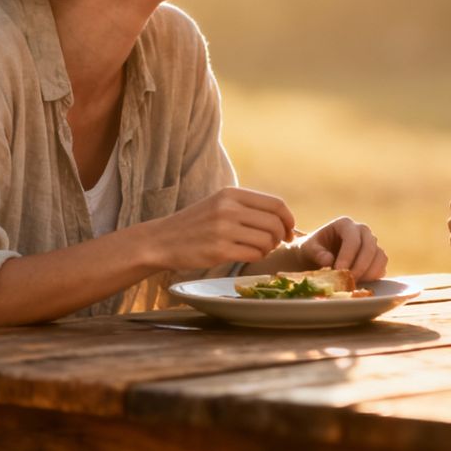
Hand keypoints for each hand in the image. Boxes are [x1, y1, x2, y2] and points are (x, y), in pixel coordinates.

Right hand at [146, 186, 294, 269]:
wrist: (161, 240)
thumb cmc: (196, 224)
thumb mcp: (219, 203)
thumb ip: (247, 207)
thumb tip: (283, 218)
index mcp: (231, 194)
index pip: (276, 204)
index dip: (289, 219)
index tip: (289, 230)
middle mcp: (229, 208)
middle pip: (274, 223)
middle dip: (281, 236)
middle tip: (277, 243)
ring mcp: (223, 229)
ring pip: (266, 240)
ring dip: (269, 248)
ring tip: (260, 249)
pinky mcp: (219, 250)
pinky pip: (254, 254)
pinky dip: (257, 257)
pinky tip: (249, 255)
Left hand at [295, 217, 388, 280]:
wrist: (316, 257)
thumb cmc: (311, 250)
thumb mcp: (307, 249)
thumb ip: (317, 253)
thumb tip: (328, 261)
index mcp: (345, 224)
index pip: (352, 239)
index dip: (348, 256)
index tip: (339, 271)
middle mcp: (362, 231)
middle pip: (370, 247)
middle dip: (360, 266)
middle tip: (348, 281)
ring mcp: (371, 244)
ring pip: (380, 256)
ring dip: (369, 272)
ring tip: (353, 283)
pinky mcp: (376, 258)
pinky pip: (382, 266)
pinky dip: (374, 277)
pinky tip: (360, 283)